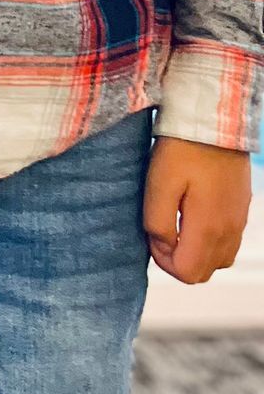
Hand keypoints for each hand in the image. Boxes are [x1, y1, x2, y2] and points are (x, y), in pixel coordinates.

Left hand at [144, 138, 251, 282]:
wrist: (213, 119)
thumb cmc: (182, 149)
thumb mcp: (158, 185)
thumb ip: (157, 223)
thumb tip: (162, 246)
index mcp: (208, 228)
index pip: (187, 273)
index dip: (163, 262)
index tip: (152, 235)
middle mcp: (229, 230)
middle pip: (204, 272)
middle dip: (178, 261)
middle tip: (160, 232)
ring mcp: (239, 220)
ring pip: (218, 259)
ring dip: (195, 253)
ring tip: (175, 224)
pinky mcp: (241, 208)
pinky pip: (228, 241)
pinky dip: (209, 241)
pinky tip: (193, 216)